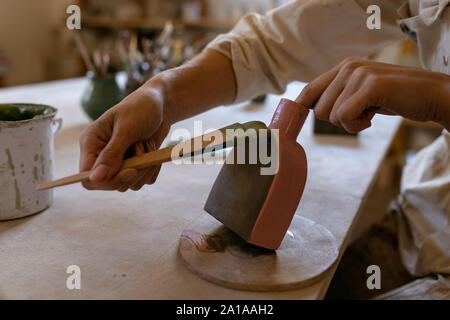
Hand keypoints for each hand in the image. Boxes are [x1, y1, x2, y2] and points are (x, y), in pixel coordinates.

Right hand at [79, 83, 171, 191]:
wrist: (161, 104)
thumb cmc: (140, 108)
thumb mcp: (126, 128)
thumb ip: (111, 154)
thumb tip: (94, 179)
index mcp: (91, 143)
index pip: (87, 177)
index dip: (106, 181)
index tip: (129, 171)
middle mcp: (101, 156)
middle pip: (109, 184)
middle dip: (130, 172)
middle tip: (142, 150)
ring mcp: (119, 163)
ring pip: (129, 184)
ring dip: (144, 168)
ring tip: (146, 144)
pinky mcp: (134, 166)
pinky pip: (143, 181)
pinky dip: (152, 169)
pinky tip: (152, 150)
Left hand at [296, 58, 449, 132]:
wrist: (429, 96)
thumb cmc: (393, 98)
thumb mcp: (360, 94)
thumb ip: (338, 96)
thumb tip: (309, 108)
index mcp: (342, 68)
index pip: (309, 90)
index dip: (299, 108)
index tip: (292, 123)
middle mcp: (347, 67)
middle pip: (319, 110)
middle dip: (339, 120)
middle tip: (361, 112)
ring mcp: (358, 74)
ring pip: (332, 115)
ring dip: (351, 123)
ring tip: (370, 111)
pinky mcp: (370, 85)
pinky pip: (345, 117)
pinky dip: (358, 124)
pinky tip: (373, 115)